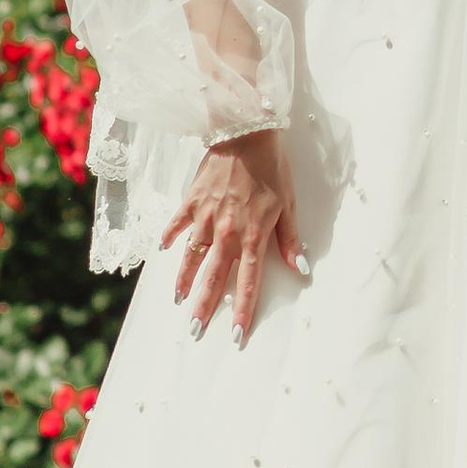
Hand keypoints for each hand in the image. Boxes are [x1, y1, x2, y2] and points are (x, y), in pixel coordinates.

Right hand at [162, 127, 306, 341]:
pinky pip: (178, 224)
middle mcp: (226, 232)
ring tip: (178, 300)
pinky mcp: (191, 201)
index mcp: (252, 236)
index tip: (236, 334)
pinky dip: (171, 236)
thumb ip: (290, 239)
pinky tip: (165, 249)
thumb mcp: (288, 205)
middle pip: (214, 277)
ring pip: (192, 256)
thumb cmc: (272, 169)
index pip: (248, 282)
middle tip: (194, 331)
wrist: (246, 133)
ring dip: (184, 280)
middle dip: (205, 307)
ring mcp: (205, 217)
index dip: (242, 310)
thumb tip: (301, 268)